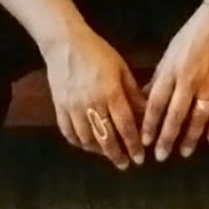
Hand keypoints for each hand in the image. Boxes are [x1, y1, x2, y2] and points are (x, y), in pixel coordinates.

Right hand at [43, 26, 144, 170]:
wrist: (65, 44)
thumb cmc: (98, 52)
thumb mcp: (121, 68)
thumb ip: (133, 92)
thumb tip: (147, 113)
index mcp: (111, 93)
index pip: (125, 126)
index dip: (133, 144)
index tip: (140, 158)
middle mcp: (92, 104)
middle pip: (106, 138)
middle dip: (117, 155)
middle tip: (125, 164)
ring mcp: (74, 108)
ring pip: (87, 139)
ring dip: (99, 151)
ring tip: (108, 155)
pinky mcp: (60, 108)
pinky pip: (69, 133)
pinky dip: (79, 143)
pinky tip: (88, 145)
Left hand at [142, 4, 208, 161]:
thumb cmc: (191, 36)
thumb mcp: (169, 54)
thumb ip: (158, 78)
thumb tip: (144, 98)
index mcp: (171, 72)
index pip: (156, 103)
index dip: (150, 124)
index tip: (144, 141)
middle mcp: (188, 81)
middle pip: (176, 116)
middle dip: (167, 138)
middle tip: (161, 156)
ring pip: (199, 118)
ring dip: (191, 137)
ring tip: (185, 152)